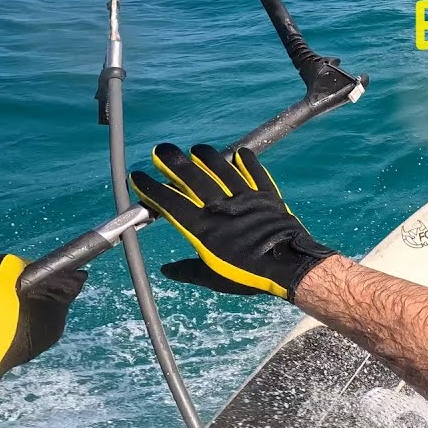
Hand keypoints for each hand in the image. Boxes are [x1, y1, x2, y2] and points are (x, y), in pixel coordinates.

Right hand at [129, 143, 335, 301]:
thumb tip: (166, 270)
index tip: (139, 176)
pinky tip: (240, 152)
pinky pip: (255, 173)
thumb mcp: (212, 278)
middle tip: (161, 150)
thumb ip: (187, 271)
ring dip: (207, 156)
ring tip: (196, 148)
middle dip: (174, 162)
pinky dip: (248, 161)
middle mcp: (221, 208)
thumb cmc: (248, 275)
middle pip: (193, 178)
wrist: (288, 265)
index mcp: (204, 228)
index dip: (152, 188)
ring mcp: (245, 198)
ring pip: (222, 169)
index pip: (171, 203)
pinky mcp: (266, 196)